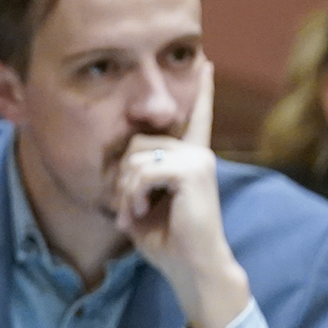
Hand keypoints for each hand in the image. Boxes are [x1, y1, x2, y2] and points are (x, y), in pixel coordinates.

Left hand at [114, 59, 248, 327]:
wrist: (191, 266)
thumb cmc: (165, 238)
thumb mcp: (140, 201)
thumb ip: (135, 174)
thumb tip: (120, 161)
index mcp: (189, 158)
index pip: (195, 117)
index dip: (201, 90)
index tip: (207, 62)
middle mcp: (197, 152)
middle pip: (135, 142)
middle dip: (121, 178)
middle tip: (127, 208)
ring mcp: (198, 159)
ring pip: (135, 157)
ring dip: (125, 190)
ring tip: (135, 213)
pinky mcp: (192, 171)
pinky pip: (142, 171)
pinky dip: (132, 195)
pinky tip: (140, 213)